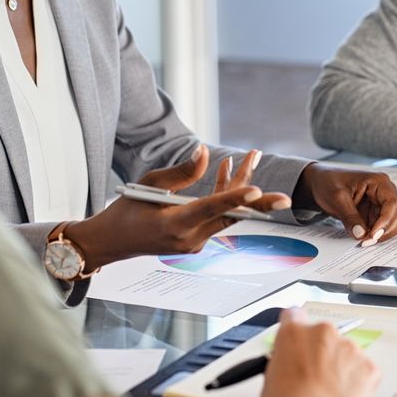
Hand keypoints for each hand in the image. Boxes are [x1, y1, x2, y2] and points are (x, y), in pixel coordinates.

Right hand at [68, 146, 289, 267]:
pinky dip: (225, 195)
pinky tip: (228, 170)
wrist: (111, 242)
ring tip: (253, 156)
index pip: (211, 209)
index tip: (256, 189)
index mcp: (174, 225)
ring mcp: (194, 243)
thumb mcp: (149, 184)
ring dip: (241, 188)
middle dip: (257, 201)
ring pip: (226, 214)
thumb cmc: (126, 209)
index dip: (235, 198)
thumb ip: (181, 172)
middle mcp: (189, 238)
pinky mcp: (195, 240)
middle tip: (284, 198)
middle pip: (229, 215)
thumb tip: (207, 153)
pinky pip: (217, 216)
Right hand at [260, 307, 380, 396]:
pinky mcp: (368, 366)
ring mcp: (349, 348)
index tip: (299, 338)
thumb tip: (288, 367)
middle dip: (321, 353)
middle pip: (324, 336)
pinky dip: (359, 383)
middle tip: (315, 378)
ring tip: (330, 393)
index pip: (294, 316)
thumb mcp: (270, 379)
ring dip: (341, 368)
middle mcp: (323, 333)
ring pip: (346, 353)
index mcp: (294, 333)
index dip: (296, 327)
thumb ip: (283, 361)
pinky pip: (364, 370)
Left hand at [293, 163, 396, 244]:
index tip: (372, 235)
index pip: (392, 204)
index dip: (385, 222)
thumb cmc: (329, 182)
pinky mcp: (374, 213)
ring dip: (381, 234)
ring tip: (364, 240)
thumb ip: (350, 216)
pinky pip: (382, 227)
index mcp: (379, 182)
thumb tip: (361, 234)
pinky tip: (364, 238)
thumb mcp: (337, 198)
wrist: (320, 182)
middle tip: (366, 241)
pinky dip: (375, 234)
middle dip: (384, 231)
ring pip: (392, 223)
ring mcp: (381, 203)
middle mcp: (384, 192)